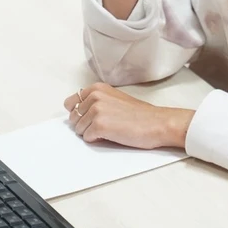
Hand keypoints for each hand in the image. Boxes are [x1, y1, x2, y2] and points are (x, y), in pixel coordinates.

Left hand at [64, 83, 193, 149]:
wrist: (157, 123)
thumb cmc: (140, 114)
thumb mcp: (115, 99)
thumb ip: (96, 101)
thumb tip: (78, 113)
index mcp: (97, 88)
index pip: (70, 102)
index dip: (79, 113)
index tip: (90, 117)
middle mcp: (94, 96)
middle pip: (73, 118)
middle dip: (85, 125)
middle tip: (106, 125)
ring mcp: (96, 110)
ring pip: (79, 130)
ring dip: (92, 133)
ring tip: (111, 129)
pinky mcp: (99, 125)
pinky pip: (87, 138)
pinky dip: (98, 140)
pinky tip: (112, 134)